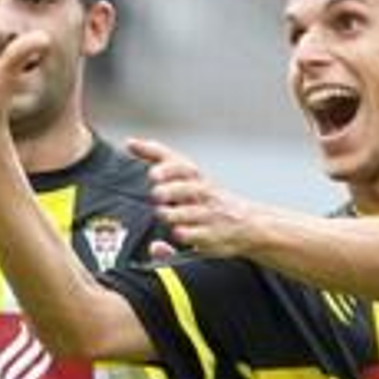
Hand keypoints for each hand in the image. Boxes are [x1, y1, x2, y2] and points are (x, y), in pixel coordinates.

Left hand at [127, 136, 248, 256]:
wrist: (248, 224)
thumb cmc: (207, 197)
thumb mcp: (188, 175)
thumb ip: (159, 158)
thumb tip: (130, 142)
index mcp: (196, 177)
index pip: (180, 164)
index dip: (166, 167)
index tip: (152, 172)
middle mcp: (204, 193)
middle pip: (188, 187)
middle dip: (171, 190)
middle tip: (156, 193)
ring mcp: (210, 214)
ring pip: (191, 212)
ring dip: (174, 213)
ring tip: (163, 213)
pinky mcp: (213, 236)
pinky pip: (196, 235)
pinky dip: (185, 234)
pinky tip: (177, 232)